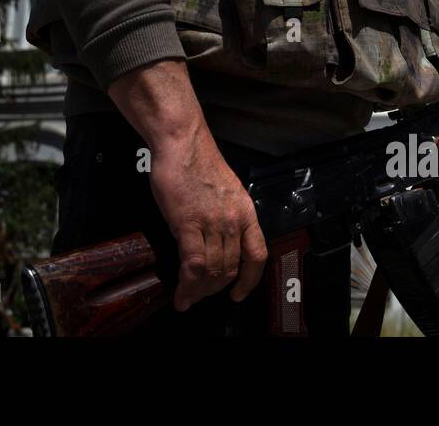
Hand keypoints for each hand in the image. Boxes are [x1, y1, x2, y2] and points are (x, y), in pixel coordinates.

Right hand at [147, 128, 267, 311]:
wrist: (182, 141)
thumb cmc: (197, 161)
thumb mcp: (223, 191)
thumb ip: (221, 218)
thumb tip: (208, 243)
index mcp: (245, 211)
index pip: (257, 255)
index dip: (250, 280)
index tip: (239, 293)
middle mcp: (234, 220)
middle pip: (230, 267)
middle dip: (215, 288)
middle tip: (200, 296)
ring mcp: (213, 222)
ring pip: (212, 270)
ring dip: (200, 290)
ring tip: (188, 297)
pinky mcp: (189, 222)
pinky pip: (193, 263)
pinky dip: (187, 285)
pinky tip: (181, 294)